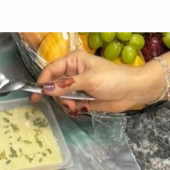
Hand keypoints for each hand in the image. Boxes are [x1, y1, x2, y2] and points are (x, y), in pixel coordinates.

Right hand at [35, 52, 161, 113]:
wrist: (134, 91)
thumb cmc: (113, 79)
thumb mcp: (89, 80)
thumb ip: (67, 85)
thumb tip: (47, 88)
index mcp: (73, 61)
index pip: (51, 70)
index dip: (43, 81)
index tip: (36, 93)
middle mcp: (73, 72)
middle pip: (54, 85)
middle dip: (58, 96)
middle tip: (66, 104)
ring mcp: (78, 86)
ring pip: (61, 96)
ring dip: (66, 103)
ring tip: (75, 107)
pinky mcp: (84, 98)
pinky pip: (71, 103)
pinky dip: (73, 107)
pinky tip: (80, 108)